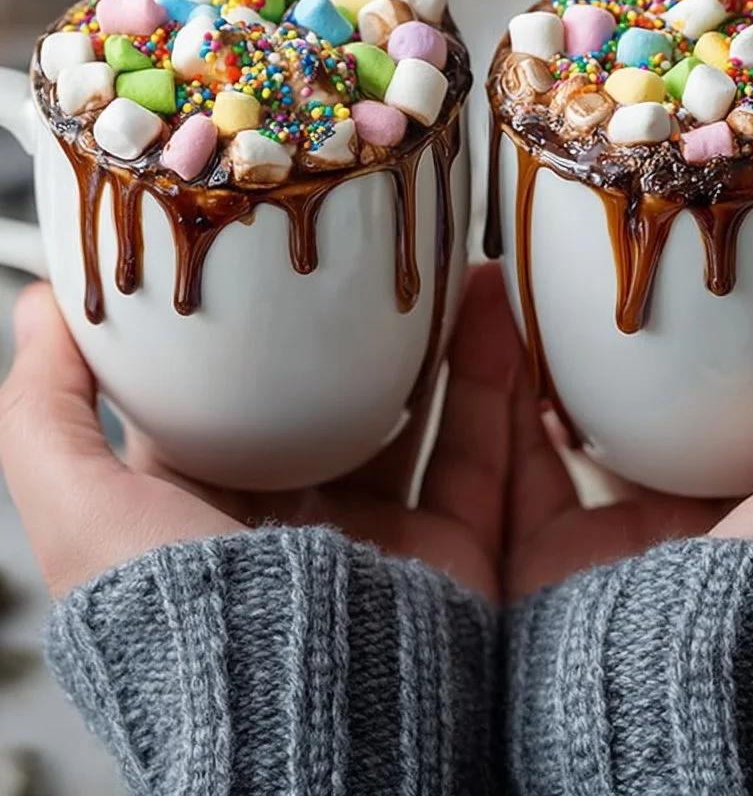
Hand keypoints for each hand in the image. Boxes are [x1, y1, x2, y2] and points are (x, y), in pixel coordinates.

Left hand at [0, 267, 520, 602]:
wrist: (303, 718)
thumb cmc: (181, 623)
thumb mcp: (80, 511)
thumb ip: (46, 413)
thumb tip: (38, 310)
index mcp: (207, 510)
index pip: (227, 396)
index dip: (246, 324)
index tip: (267, 255)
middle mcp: (292, 520)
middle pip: (332, 397)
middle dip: (355, 326)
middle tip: (372, 250)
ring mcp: (376, 532)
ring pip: (414, 411)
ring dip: (435, 337)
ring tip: (444, 261)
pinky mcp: (449, 547)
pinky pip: (479, 445)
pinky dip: (491, 374)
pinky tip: (491, 306)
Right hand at [506, 277, 752, 609]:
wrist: (650, 725)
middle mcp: (706, 535)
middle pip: (677, 414)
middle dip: (656, 348)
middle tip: (643, 275)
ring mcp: (622, 544)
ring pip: (588, 427)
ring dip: (567, 360)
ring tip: (563, 294)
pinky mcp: (547, 553)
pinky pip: (511, 455)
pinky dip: (497, 391)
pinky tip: (500, 332)